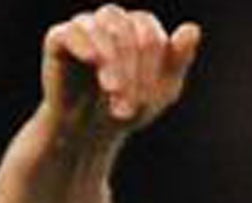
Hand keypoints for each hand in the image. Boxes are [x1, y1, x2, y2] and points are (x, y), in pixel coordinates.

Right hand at [42, 7, 201, 134]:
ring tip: (112, 91)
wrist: (89, 132)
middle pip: (126, 29)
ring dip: (110, 61)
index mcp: (138, 27)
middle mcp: (111, 20)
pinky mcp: (58, 40)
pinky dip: (83, 43)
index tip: (146, 101)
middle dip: (131, 69)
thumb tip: (193, 28)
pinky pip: (70, 31)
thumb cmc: (128, 107)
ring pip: (101, 28)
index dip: (150, 66)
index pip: (149, 34)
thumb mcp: (162, 90)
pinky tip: (92, 60)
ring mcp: (84, 27)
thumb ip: (179, 60)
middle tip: (127, 106)